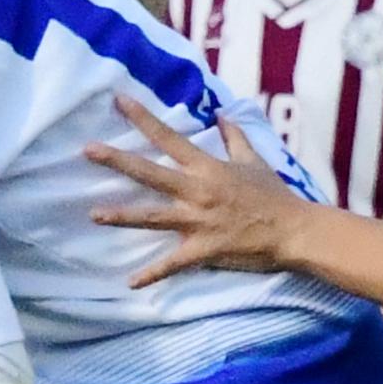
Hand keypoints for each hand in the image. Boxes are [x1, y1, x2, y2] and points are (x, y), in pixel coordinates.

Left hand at [85, 95, 308, 283]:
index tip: (118, 100)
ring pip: (153, 216)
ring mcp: (199, 221)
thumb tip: (222, 113)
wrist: (294, 230)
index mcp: (207, 168)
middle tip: (88, 150)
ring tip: (94, 214)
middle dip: (118, 161)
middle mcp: (197, 191)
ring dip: (123, 215)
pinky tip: (131, 282)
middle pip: (150, 173)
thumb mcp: (254, 160)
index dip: (143, 118)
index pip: (168, 138)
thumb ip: (234, 136)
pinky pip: (174, 263)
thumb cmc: (273, 195)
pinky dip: (153, 274)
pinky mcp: (204, 249)